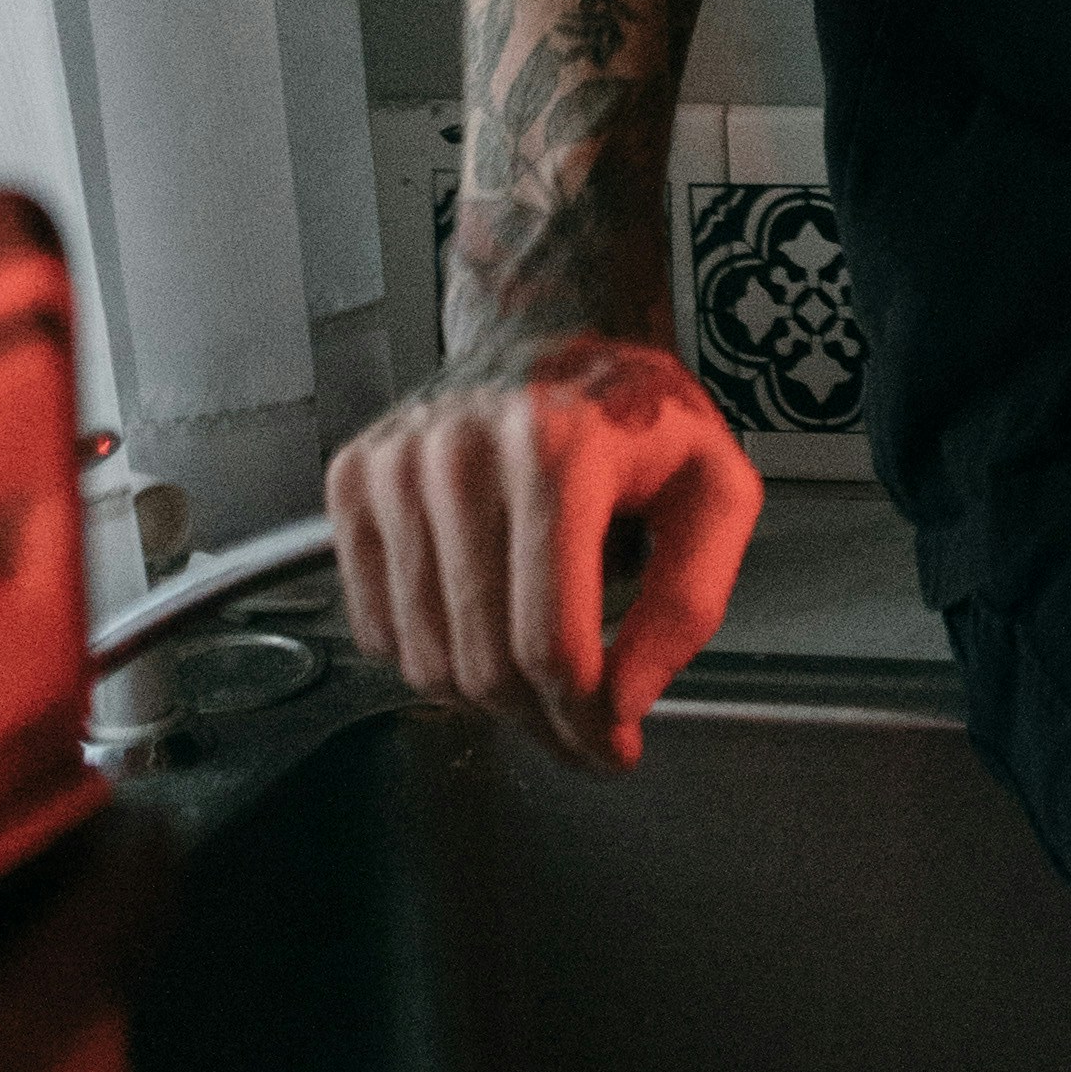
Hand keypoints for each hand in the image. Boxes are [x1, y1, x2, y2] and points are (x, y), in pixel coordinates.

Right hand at [327, 335, 760, 774]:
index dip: (586, 721)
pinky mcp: (355, 480)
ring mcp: (398, 464)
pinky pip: (377, 626)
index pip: (551, 640)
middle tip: (582, 733)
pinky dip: (431, 656)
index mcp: (560, 448)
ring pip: (424, 656)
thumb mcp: (715, 489)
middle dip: (541, 725)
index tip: (613, 745)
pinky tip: (484, 631)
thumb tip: (622, 701)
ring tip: (540, 686)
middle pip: (483, 660)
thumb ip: (688, 603)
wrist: (550, 325)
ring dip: (487, 702)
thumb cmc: (634, 411)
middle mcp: (464, 450)